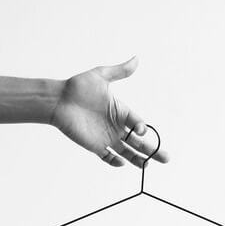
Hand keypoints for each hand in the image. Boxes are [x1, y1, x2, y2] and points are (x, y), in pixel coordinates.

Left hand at [50, 56, 169, 167]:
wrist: (58, 100)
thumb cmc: (77, 87)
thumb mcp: (100, 76)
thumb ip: (119, 72)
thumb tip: (136, 59)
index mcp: (121, 111)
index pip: (137, 123)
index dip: (142, 128)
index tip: (141, 131)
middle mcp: (116, 126)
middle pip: (138, 142)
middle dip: (152, 150)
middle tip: (166, 158)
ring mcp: (106, 138)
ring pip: (127, 152)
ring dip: (138, 160)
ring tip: (148, 166)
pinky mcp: (94, 146)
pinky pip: (107, 157)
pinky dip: (114, 162)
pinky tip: (122, 163)